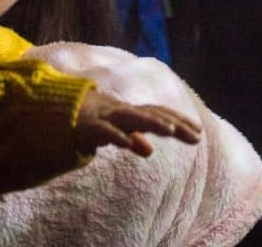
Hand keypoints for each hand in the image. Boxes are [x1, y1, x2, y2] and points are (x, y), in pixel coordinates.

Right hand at [75, 88, 201, 157]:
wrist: (61, 113)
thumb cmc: (94, 122)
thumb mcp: (116, 131)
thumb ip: (133, 138)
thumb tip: (149, 150)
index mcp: (131, 114)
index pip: (160, 115)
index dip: (180, 122)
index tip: (199, 133)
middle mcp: (123, 112)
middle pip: (152, 114)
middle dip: (174, 123)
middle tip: (195, 134)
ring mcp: (107, 117)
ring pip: (133, 117)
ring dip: (151, 122)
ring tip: (170, 130)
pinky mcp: (90, 127)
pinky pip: (105, 131)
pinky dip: (117, 135)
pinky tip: (129, 143)